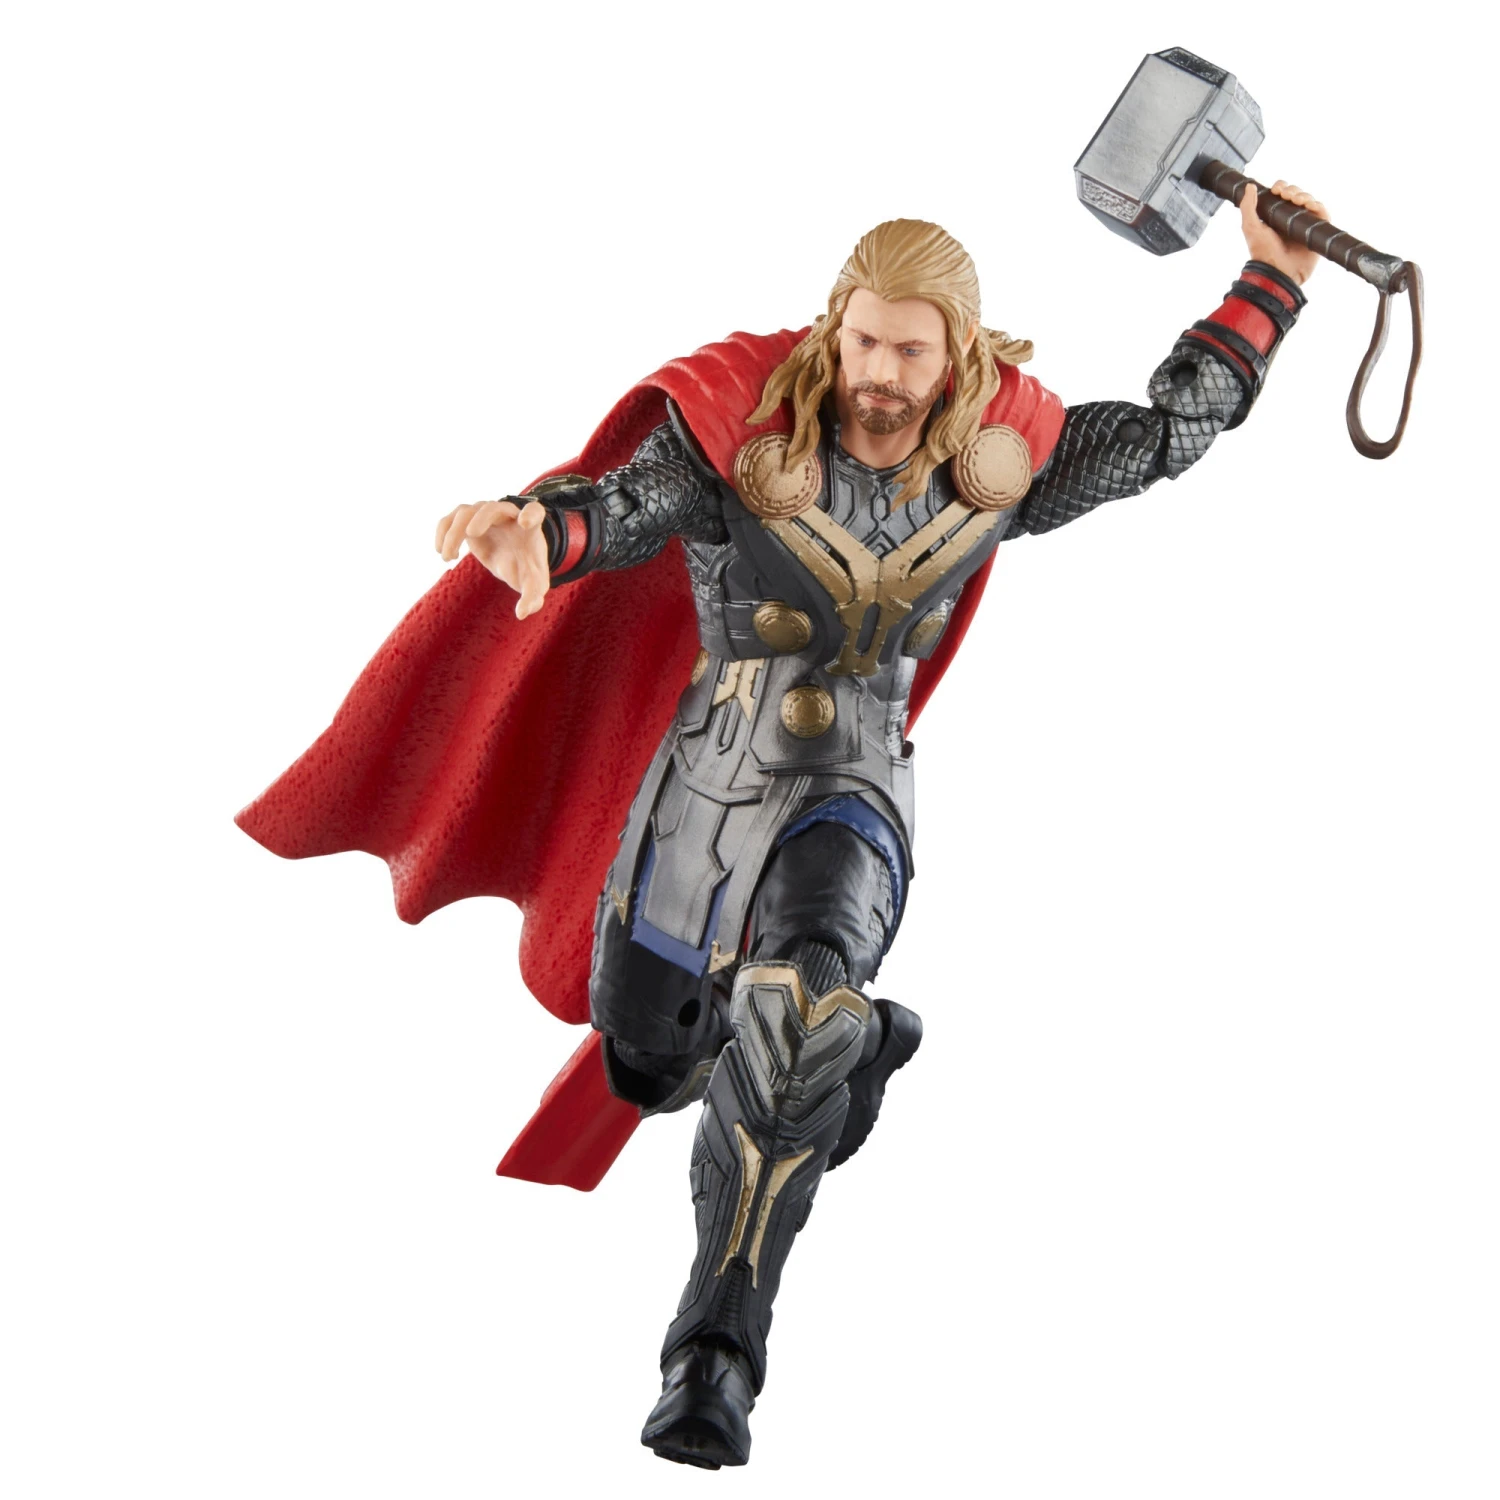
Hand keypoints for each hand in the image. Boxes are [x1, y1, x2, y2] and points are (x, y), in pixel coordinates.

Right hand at [435, 499, 550, 618]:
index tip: (524, 523)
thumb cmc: (527, 571)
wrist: (514, 561)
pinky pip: (451, 518)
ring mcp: (486, 516)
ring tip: (448, 558)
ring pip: (467, 511)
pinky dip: (442, 531)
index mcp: (529, 529)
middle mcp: (507, 517)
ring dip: (454, 531)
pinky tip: (442, 553)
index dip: (530, 514)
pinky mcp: (469, 522)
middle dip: (483, 516)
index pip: (534, 511)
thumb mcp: (534, 586)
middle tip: (471, 533)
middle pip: (495, 507)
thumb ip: (532, 598)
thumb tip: (522, 613)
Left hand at [1239, 180, 1325, 286]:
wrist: (1277, 271)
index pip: (1282, 193)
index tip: (1276, 191)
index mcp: (1276, 215)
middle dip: (1292, 190)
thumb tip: (1250, 186)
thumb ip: (1247, 207)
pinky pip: (1322, 212)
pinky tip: (1310, 205)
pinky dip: (1317, 205)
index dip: (1281, 187)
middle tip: (1286, 196)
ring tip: (1297, 201)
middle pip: (1296, 193)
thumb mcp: (1250, 227)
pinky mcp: (1317, 230)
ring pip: (1309, 200)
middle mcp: (1291, 218)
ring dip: (1304, 195)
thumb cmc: (1262, 252)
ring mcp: (1304, 223)